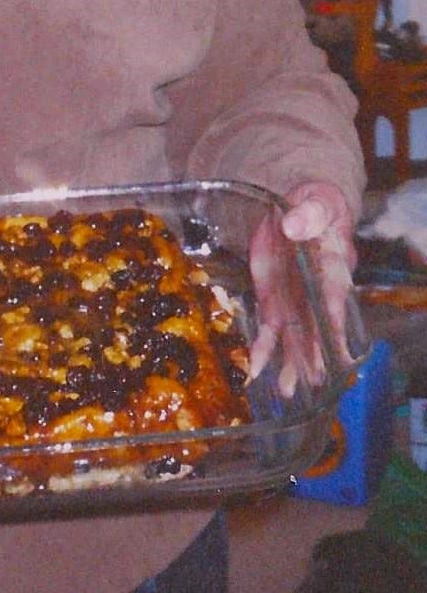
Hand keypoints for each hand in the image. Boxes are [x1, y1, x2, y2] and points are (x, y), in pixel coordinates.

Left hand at [249, 182, 357, 395]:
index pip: (335, 295)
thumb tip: (294, 226)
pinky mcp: (273, 301)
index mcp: (334, 267)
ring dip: (290, 362)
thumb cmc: (315, 205)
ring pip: (295, 336)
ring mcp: (295, 300)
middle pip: (317, 326)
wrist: (297, 206)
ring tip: (286, 391)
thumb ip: (308, 214)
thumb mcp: (316, 202)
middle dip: (314, 352)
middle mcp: (316, 292)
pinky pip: (269, 328)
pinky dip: (262, 348)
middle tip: (313, 380)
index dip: (334, 319)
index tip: (336, 343)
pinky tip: (255, 369)